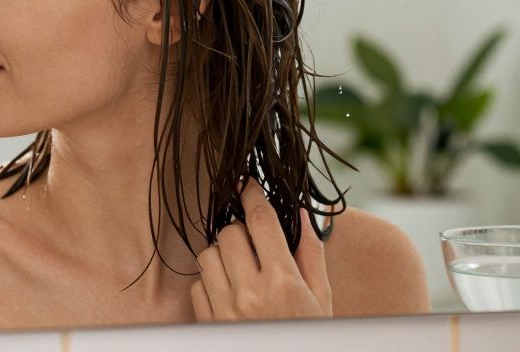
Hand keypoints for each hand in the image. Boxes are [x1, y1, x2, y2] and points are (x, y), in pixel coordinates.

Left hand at [190, 181, 331, 320]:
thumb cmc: (308, 336)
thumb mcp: (321, 298)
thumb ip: (311, 252)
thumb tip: (304, 211)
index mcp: (283, 282)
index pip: (261, 221)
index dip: (252, 195)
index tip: (246, 183)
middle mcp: (250, 294)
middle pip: (229, 233)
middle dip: (240, 231)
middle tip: (253, 243)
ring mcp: (224, 310)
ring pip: (208, 255)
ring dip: (223, 255)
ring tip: (242, 270)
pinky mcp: (207, 324)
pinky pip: (197, 286)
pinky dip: (211, 284)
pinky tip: (231, 295)